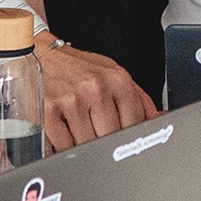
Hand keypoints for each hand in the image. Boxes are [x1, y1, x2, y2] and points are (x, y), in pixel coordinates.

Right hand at [36, 35, 154, 149]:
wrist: (41, 54)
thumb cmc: (79, 68)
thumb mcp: (113, 74)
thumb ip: (139, 99)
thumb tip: (159, 120)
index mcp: (118, 79)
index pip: (134, 123)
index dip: (128, 137)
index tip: (122, 142)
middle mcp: (96, 88)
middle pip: (111, 137)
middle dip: (104, 141)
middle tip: (96, 134)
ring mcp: (72, 100)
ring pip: (87, 145)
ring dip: (83, 145)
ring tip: (78, 129)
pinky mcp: (48, 112)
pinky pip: (64, 146)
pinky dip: (64, 146)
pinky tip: (64, 132)